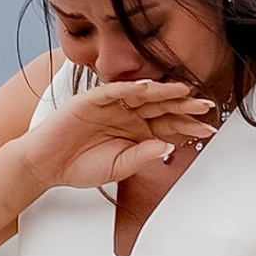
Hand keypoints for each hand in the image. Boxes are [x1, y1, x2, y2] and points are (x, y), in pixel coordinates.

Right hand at [17, 80, 220, 193]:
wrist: (47, 165)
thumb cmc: (80, 166)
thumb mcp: (118, 167)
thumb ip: (142, 156)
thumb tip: (167, 148)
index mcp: (137, 132)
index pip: (167, 126)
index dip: (187, 127)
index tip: (208, 130)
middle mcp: (127, 115)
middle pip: (161, 107)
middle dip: (183, 106)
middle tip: (205, 106)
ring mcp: (111, 105)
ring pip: (143, 95)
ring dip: (163, 92)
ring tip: (184, 91)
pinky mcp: (92, 99)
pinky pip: (114, 90)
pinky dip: (130, 88)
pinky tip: (147, 88)